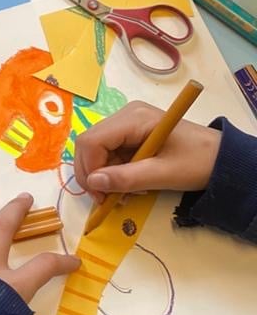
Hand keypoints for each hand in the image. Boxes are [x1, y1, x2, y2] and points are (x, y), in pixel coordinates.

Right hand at [73, 102, 220, 197]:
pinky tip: (130, 184)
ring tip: (124, 193)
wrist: (223, 157)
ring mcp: (128, 123)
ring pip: (98, 151)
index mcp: (133, 118)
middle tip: (107, 199)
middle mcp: (126, 115)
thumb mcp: (163, 174)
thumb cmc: (197, 162)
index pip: (92, 141)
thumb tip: (94, 183)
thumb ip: (127, 178)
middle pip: (90, 144)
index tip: (101, 196)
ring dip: (105, 175)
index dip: (90, 170)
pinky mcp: (132, 133)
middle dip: (94, 174)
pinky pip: (111, 153)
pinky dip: (114, 172)